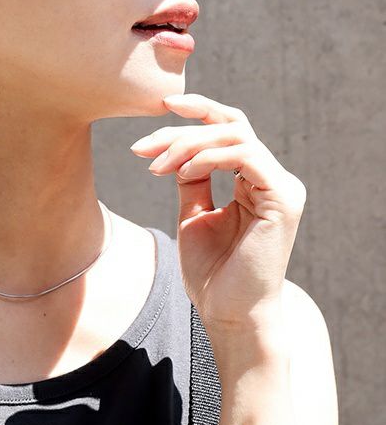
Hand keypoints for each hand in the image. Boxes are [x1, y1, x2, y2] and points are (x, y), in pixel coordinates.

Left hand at [129, 93, 306, 331]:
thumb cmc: (213, 273)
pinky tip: (181, 171)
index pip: (229, 129)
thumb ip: (192, 180)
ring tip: (155, 167)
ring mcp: (283, 187)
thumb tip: (176, 151)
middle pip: (230, 125)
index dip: (198, 111)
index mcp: (256, 180)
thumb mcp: (194, 215)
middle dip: (181, 129)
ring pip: (235, 135)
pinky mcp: (283, 199)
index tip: (159, 108)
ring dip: (187, 145)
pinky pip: (245, 155)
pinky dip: (208, 157)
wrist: (229, 316)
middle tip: (142, 148)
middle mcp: (273, 179)